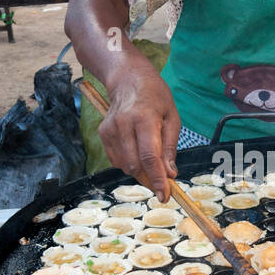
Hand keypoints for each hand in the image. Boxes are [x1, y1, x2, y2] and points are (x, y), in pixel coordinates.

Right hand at [99, 51, 180, 199]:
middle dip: (149, 178)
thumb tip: (169, 174)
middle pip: (135, 165)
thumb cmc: (155, 97)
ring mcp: (110, 129)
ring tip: (150, 160)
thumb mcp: (172, 117)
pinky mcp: (103, 133)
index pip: (149, 156)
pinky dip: (129, 162)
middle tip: (162, 181)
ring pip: (124, 165)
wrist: (128, 78)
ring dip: (139, 171)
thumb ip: (170, 147)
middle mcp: (124, 124)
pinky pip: (116, 160)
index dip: (157, 179)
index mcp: (144, 118)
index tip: (164, 195)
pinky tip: (136, 149)